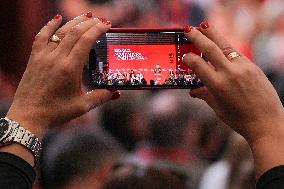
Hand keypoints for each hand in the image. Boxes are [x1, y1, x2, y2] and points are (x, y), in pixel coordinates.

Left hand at [6, 13, 119, 136]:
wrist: (28, 116)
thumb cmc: (56, 112)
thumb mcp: (82, 106)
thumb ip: (101, 97)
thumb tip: (116, 93)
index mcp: (70, 68)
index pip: (86, 41)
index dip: (97, 29)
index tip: (107, 25)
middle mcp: (56, 58)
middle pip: (75, 32)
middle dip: (90, 23)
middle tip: (101, 20)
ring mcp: (43, 56)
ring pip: (60, 32)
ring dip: (75, 22)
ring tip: (87, 16)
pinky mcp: (34, 58)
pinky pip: (41, 36)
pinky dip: (49, 25)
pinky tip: (57, 18)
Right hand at [183, 23, 283, 142]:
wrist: (267, 122)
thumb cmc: (239, 119)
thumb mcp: (217, 107)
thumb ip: (205, 95)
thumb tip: (193, 91)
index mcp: (217, 85)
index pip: (197, 64)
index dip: (188, 58)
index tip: (184, 55)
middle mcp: (229, 73)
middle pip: (210, 48)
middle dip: (197, 36)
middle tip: (188, 29)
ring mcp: (243, 67)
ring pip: (225, 45)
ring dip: (213, 35)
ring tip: (204, 27)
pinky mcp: (253, 66)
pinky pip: (236, 53)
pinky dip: (225, 47)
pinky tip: (220, 45)